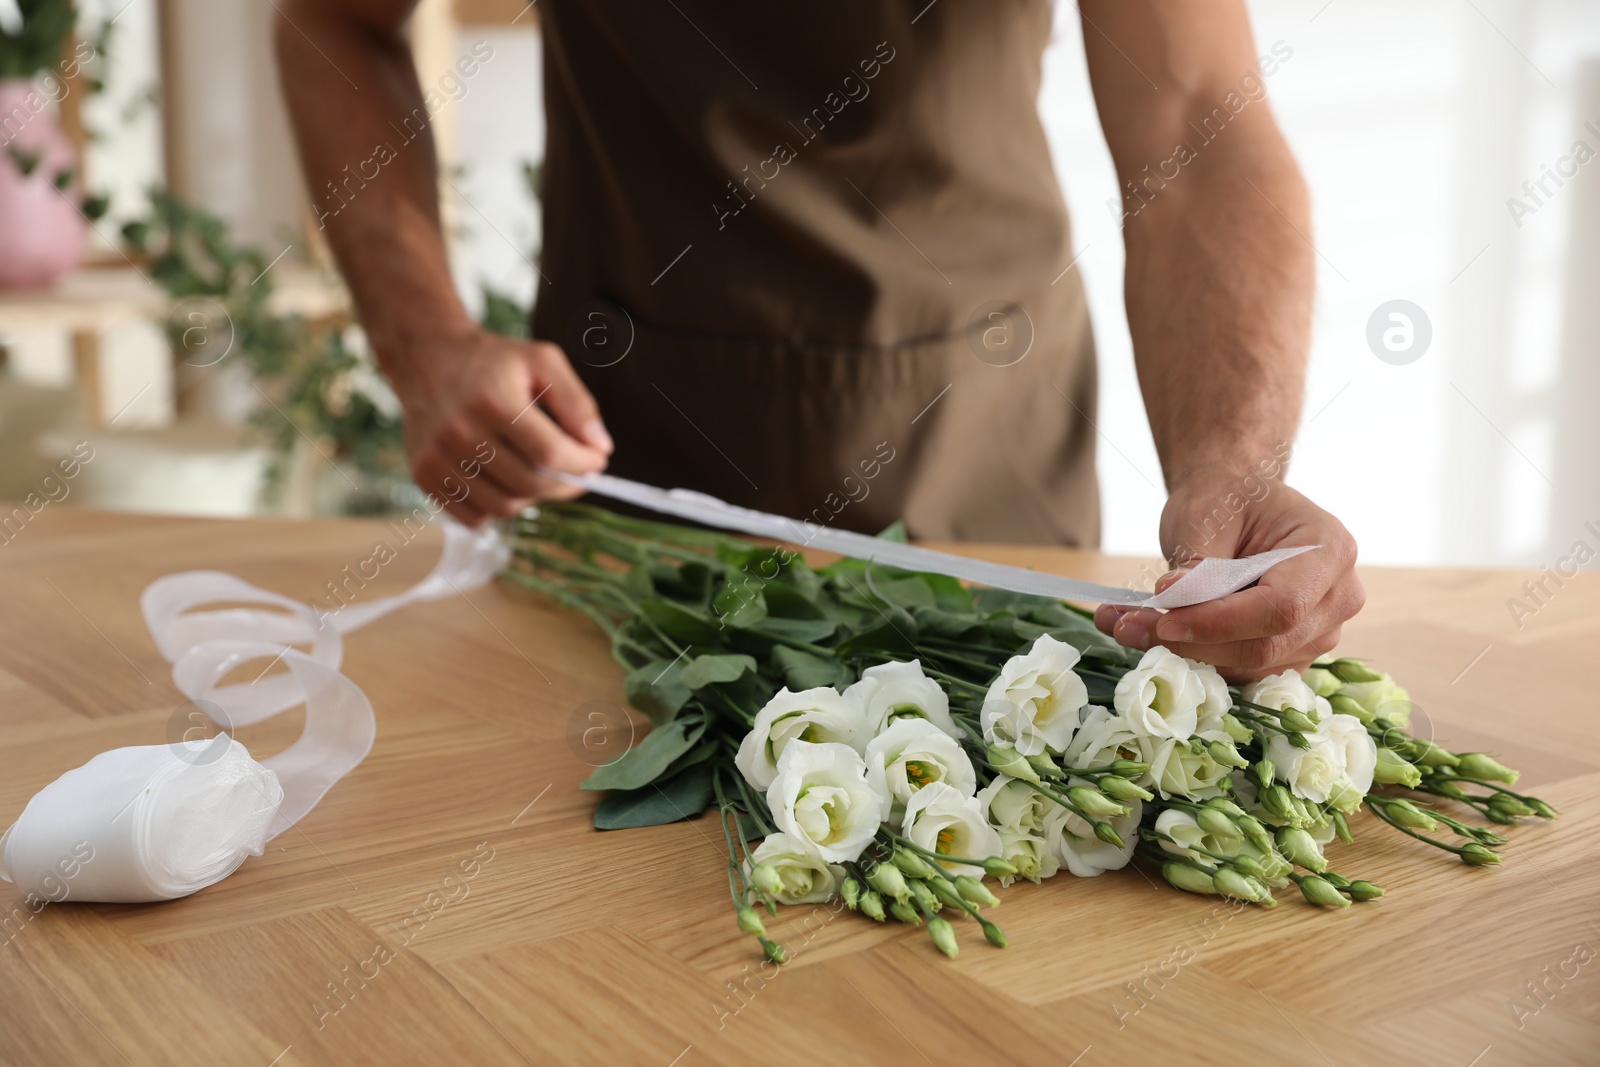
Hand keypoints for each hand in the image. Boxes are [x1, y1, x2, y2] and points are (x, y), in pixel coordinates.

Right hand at [387, 326, 612, 523]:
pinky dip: (498, 508)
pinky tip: (506, 482)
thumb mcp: (542, 362)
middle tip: (576, 473)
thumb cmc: (492, 361)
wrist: (427, 358)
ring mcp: (438, 458)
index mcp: (492, 400)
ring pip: (504, 506)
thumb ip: (577, 402)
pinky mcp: (424, 476)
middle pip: (529, 484)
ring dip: (533, 497)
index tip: (597, 460)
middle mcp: (460, 432)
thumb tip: (600, 447)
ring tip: (540, 474)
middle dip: (565, 485)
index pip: (549, 453)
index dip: (583, 464)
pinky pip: (474, 516)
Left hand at [1094, 475, 1363, 680]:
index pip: (1281, 605)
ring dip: (1185, 654)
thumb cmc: (1227, 500)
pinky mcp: (1292, 653)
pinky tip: (1150, 636)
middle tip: (1130, 626)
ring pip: (1252, 665)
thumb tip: (1172, 604)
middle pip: (1267, 644)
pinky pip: (1245, 671)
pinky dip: (1195, 659)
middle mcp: (1338, 596)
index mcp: (1329, 549)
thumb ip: (1197, 565)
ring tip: (1128, 625)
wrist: (1237, 502)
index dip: (1221, 621)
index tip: (1165, 620)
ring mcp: (1320, 630)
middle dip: (1194, 642)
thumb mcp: (1205, 516)